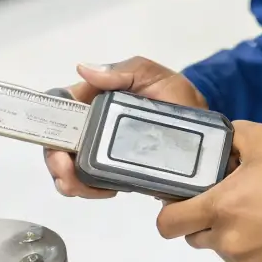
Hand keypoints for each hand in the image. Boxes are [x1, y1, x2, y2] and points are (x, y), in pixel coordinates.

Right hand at [45, 57, 206, 198]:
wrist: (209, 140)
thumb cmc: (182, 102)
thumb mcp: (158, 78)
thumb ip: (127, 71)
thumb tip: (85, 71)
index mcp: (101, 96)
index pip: (63, 107)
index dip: (52, 125)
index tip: (60, 147)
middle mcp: (97, 122)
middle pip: (60, 142)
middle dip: (57, 163)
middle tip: (68, 178)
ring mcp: (105, 148)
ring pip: (72, 166)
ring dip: (70, 181)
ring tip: (86, 190)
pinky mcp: (115, 170)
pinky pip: (91, 182)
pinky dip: (89, 189)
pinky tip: (107, 191)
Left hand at [157, 121, 261, 261]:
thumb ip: (228, 139)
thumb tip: (212, 147)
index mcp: (219, 207)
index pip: (168, 224)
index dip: (171, 212)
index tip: (185, 202)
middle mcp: (226, 241)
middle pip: (194, 237)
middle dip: (206, 221)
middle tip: (236, 203)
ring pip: (222, 252)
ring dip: (233, 237)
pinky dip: (254, 255)